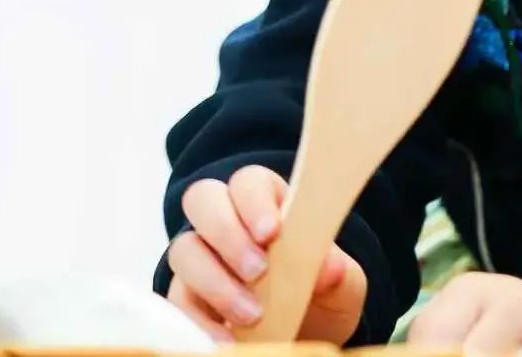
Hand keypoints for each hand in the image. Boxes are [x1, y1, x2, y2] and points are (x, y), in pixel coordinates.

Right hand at [163, 165, 367, 344]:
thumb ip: (339, 273)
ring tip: (252, 315)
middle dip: (227, 233)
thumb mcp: (343, 285)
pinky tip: (227, 340)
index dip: (255, 201)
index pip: (250, 181)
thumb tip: (330, 269)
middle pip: (203, 199)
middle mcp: (227, 222)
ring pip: (183, 250)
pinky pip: (178, 301)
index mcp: (270, 204)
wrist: (308, 333)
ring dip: (214, 282)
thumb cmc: (322, 293)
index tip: (271, 233)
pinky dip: (199, 321)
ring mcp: (202, 257)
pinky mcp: (187, 297)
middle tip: (257, 271)